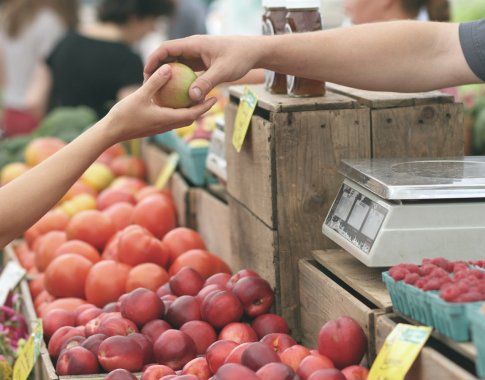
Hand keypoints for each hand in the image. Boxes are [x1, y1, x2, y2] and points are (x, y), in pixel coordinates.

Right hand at [105, 64, 216, 142]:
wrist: (111, 132)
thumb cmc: (125, 115)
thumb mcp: (140, 95)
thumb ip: (155, 82)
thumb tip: (169, 68)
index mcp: (168, 119)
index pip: (193, 114)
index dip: (205, 107)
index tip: (215, 98)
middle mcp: (167, 125)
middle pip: (190, 118)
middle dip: (202, 109)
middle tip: (210, 96)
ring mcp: (161, 127)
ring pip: (181, 119)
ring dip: (191, 110)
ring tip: (195, 98)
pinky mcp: (154, 126)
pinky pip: (171, 118)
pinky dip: (178, 111)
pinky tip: (174, 100)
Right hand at [144, 35, 260, 102]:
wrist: (252, 52)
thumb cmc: (239, 57)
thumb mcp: (223, 71)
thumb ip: (206, 83)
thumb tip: (191, 97)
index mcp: (194, 44)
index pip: (166, 48)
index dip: (153, 59)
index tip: (146, 73)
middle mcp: (192, 48)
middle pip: (168, 56)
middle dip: (156, 69)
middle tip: (148, 85)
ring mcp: (196, 55)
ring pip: (176, 64)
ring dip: (167, 76)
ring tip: (158, 91)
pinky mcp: (201, 63)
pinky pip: (186, 71)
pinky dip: (179, 80)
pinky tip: (176, 95)